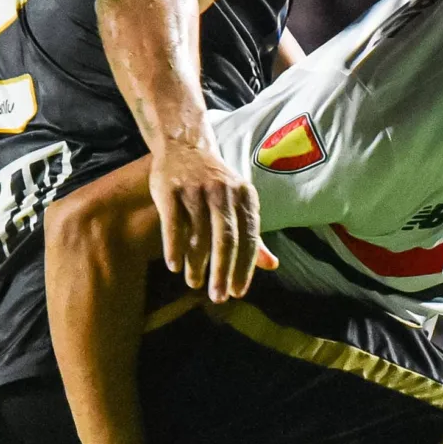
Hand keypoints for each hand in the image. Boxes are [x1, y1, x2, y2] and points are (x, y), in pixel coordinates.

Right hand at [151, 139, 262, 302]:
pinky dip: (174, 247)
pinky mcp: (170, 190)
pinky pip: (173, 223)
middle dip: (222, 272)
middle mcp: (222, 193)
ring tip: (194, 283)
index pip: (249, 238)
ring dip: (197, 264)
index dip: (245, 267)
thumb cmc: (216, 183)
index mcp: (245, 197)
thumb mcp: (240, 203)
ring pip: (198, 234)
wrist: (185, 146)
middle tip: (218, 298)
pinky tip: (174, 266)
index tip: (238, 292)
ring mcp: (195, 190)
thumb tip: (272, 266)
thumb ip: (253, 235)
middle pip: (225, 240)